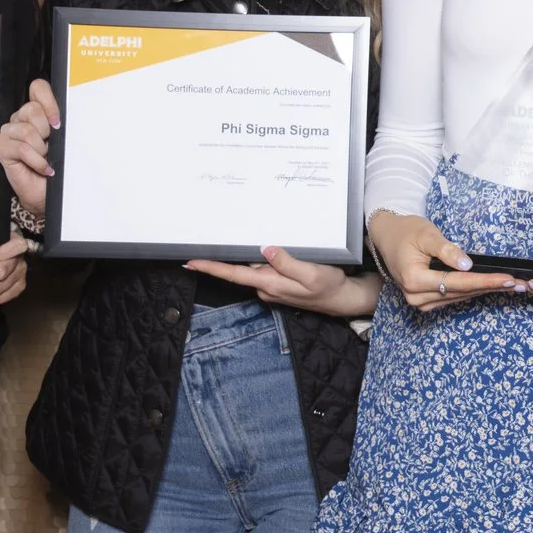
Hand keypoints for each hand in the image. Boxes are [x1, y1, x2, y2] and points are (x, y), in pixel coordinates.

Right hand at [0, 80, 58, 214]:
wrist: (46, 192)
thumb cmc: (56, 166)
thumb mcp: (63, 141)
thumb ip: (60, 123)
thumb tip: (61, 117)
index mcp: (37, 112)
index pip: (38, 88)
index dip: (49, 102)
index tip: (57, 122)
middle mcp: (21, 119)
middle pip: (31, 109)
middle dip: (46, 131)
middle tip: (49, 147)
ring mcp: (9, 133)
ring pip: (27, 130)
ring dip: (41, 149)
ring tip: (44, 158)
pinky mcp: (2, 148)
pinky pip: (21, 148)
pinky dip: (36, 160)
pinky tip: (41, 167)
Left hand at [188, 245, 382, 319]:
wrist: (342, 299)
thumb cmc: (329, 287)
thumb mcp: (311, 273)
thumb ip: (287, 263)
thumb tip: (265, 250)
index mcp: (269, 283)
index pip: (233, 275)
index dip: (211, 268)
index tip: (190, 262)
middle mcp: (265, 287)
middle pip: (241, 267)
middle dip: (229, 253)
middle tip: (215, 233)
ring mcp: (272, 286)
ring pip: (254, 266)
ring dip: (250, 254)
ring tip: (245, 235)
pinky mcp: (279, 283)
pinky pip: (265, 268)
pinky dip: (262, 258)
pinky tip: (269, 248)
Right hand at [369, 209, 524, 312]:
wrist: (387, 237)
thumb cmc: (406, 231)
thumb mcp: (427, 234)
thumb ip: (446, 250)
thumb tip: (467, 266)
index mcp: (414, 279)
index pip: (456, 282)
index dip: (484, 281)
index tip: (507, 280)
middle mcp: (416, 296)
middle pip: (460, 293)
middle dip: (491, 288)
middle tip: (520, 285)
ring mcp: (420, 301)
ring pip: (459, 297)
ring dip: (485, 291)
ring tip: (512, 287)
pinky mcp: (425, 301)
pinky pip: (453, 297)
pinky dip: (473, 291)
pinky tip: (491, 287)